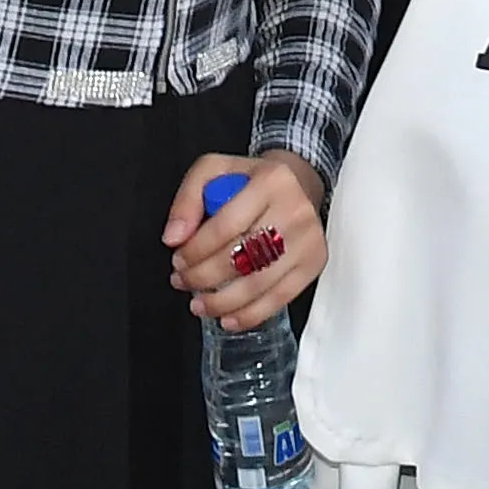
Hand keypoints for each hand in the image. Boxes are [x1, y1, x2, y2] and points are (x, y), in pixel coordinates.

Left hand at [161, 148, 326, 328]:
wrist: (297, 183)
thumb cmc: (252, 180)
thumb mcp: (214, 171)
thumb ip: (187, 199)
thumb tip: (174, 237)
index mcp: (272, 181)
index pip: (227, 225)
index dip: (196, 250)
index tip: (178, 260)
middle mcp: (296, 210)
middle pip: (243, 257)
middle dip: (203, 278)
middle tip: (183, 281)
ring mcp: (308, 240)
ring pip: (259, 284)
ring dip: (221, 302)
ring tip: (199, 304)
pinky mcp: (315, 263)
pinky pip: (279, 298)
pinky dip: (249, 315)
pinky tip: (227, 317)